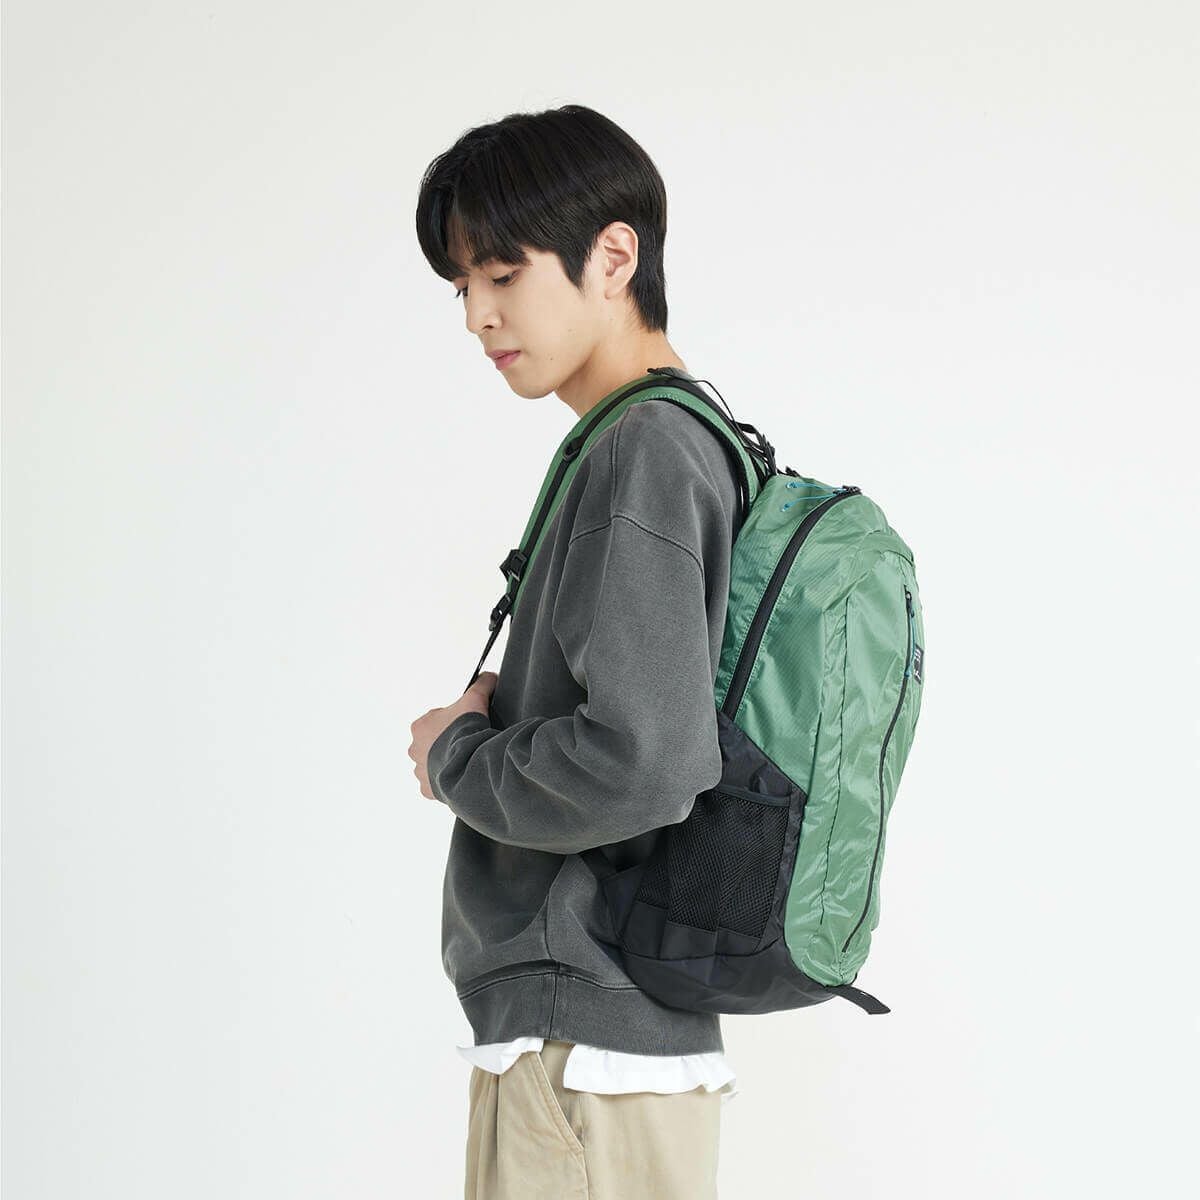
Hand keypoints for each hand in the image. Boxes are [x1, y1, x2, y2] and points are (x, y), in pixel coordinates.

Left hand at [409, 671, 498, 800]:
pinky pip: (437, 786)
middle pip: (433, 744)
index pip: (436, 721)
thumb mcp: (475, 699)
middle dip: (448, 745)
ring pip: (433, 766)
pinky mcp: (428, 790)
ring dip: (447, 764)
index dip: (454, 723)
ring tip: (467, 762)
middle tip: (468, 745)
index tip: (467, 727)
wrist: (469, 761)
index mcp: (420, 726)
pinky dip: (448, 783)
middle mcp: (415, 749)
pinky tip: (462, 776)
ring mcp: (420, 771)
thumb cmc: (467, 731)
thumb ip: (481, 685)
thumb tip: (489, 676)